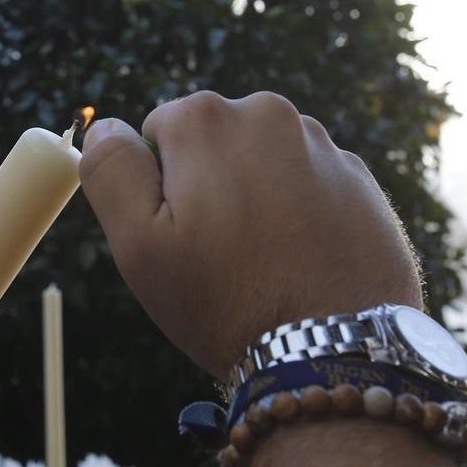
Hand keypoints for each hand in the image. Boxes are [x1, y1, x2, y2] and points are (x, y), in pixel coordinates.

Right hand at [80, 91, 423, 381]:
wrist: (336, 352)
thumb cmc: (227, 302)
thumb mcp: (139, 245)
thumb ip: (111, 171)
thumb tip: (105, 125)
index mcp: (206, 119)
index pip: (156, 134)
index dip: (158, 189)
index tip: (179, 237)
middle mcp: (270, 113)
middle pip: (212, 145)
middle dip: (207, 187)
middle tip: (218, 256)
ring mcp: (323, 146)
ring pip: (262, 164)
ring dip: (254, 200)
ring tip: (263, 265)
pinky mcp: (362, 181)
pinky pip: (309, 188)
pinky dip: (299, 216)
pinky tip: (300, 264)